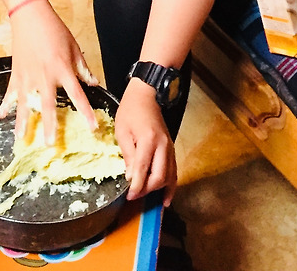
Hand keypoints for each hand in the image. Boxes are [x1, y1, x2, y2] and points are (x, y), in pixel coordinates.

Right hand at [0, 0, 98, 145]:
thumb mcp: (74, 47)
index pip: (77, 95)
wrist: (30, 15)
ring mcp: (27, 76)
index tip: (92, 128)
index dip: (86, 112)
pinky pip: (10, 92)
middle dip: (49, 126)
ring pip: (25, 103)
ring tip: (21, 138)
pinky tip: (1, 116)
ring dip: (23, 122)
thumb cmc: (54, 29)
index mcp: (62, 69)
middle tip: (49, 144)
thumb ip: (83, 68)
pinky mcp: (16, 73)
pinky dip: (5, 104)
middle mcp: (44, 76)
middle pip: (47, 106)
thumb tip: (93, 83)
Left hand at [115, 78, 176, 204]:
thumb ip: (128, 155)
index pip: (143, 170)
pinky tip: (166, 198)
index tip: (129, 196)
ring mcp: (170, 148)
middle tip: (134, 197)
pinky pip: (174, 171)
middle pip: (159, 177)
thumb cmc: (130, 111)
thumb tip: (130, 177)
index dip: (137, 186)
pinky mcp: (172, 149)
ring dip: (159, 190)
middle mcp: (163, 146)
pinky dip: (171, 186)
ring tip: (147, 200)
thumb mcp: (122, 131)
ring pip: (169, 176)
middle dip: (147, 190)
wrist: (146, 95)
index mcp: (148, 140)